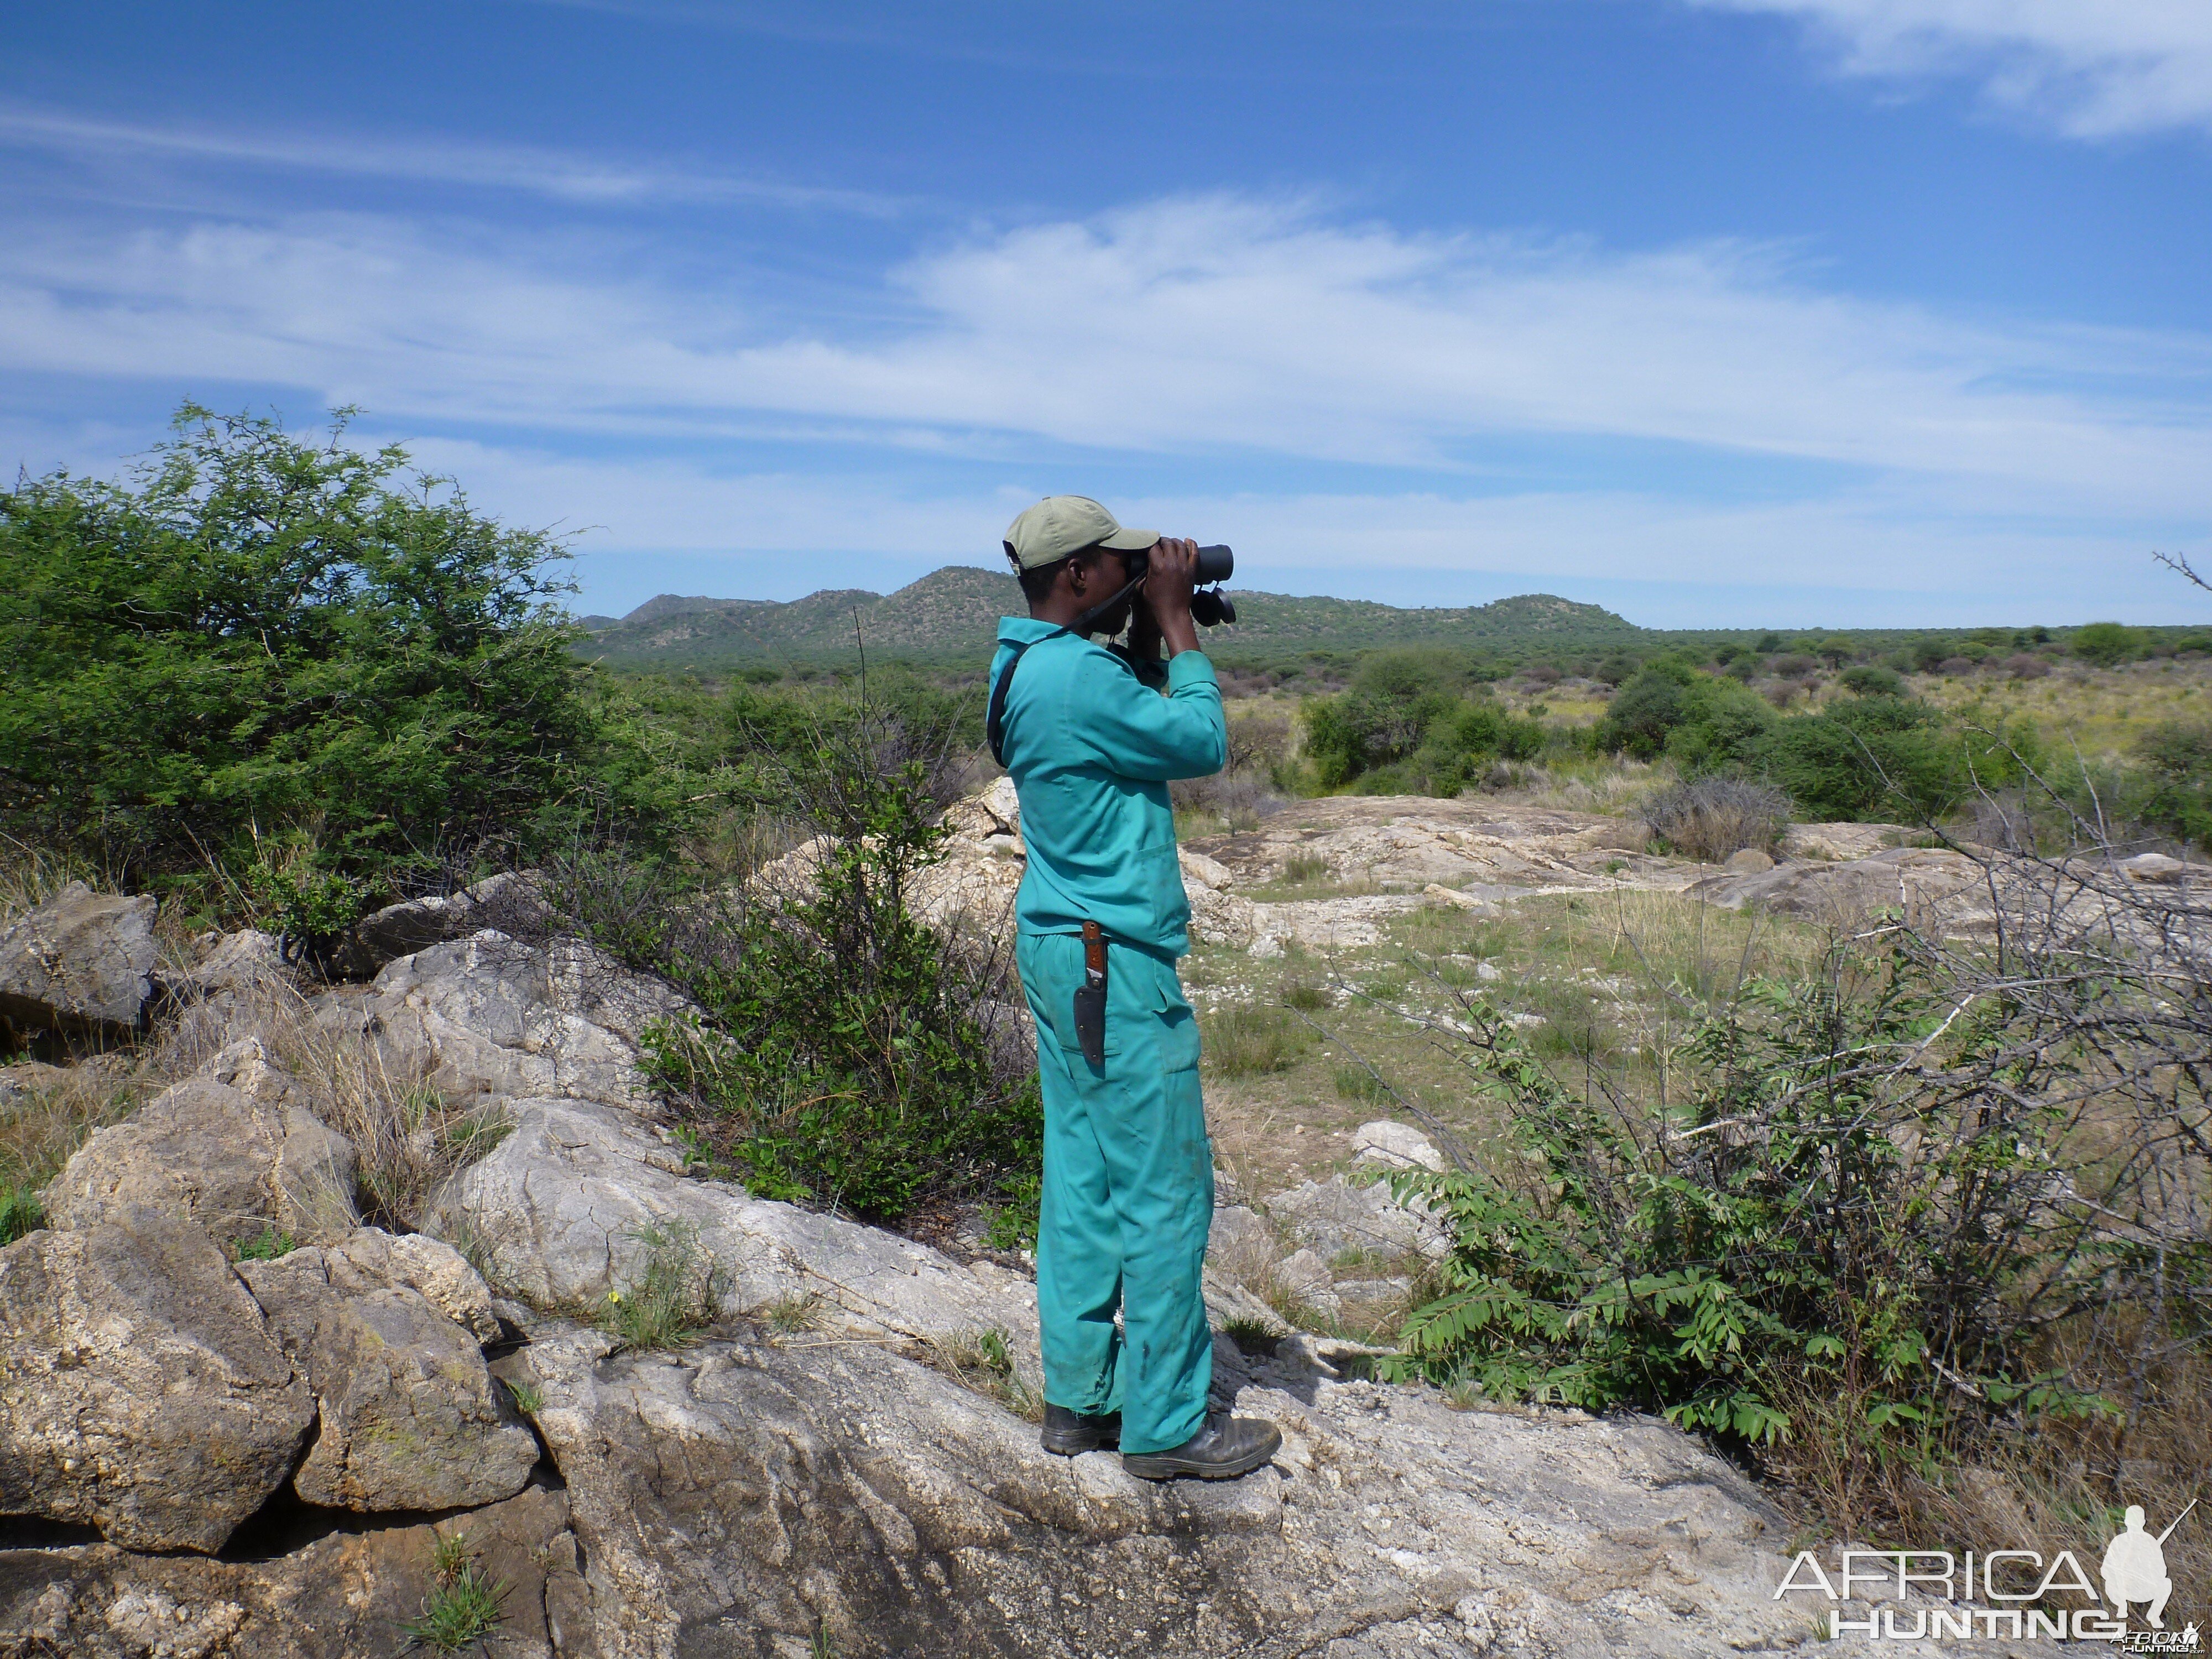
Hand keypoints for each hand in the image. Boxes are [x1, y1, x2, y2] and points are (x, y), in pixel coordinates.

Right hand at [1141, 537, 1201, 657]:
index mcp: (1158, 566)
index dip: (1150, 544)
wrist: (1174, 613)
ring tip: (1171, 543)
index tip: (1149, 546)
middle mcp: (1172, 563)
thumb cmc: (1157, 603)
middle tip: (1160, 543)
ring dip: (1174, 542)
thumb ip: (1145, 574)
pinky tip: (1188, 541)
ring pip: (1180, 545)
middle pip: (1167, 543)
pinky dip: (1191, 544)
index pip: (1153, 547)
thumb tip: (1145, 566)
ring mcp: (1184, 566)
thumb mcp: (1144, 587)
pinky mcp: (1192, 570)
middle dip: (1162, 541)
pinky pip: (1194, 552)